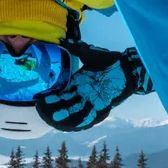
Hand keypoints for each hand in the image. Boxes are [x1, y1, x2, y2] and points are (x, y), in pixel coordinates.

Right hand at [36, 40, 153, 131]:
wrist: (129, 68)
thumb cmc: (110, 61)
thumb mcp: (89, 54)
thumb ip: (76, 49)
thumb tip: (62, 40)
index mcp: (78, 83)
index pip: (61, 93)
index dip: (50, 97)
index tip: (39, 100)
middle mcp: (83, 94)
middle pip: (65, 104)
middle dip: (54, 108)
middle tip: (42, 111)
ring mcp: (92, 101)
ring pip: (74, 112)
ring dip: (64, 117)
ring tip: (52, 119)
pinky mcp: (102, 106)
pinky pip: (90, 117)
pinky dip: (81, 123)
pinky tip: (71, 126)